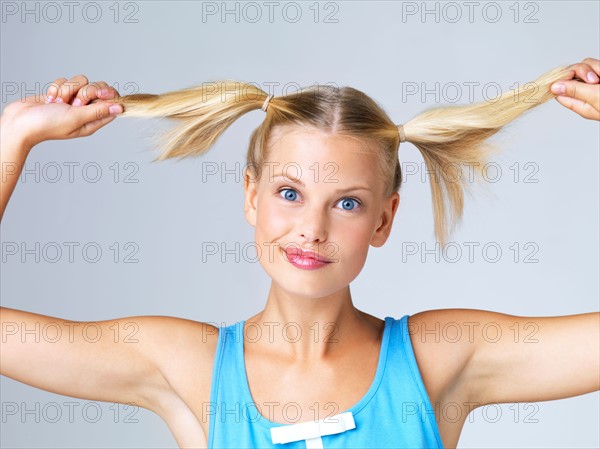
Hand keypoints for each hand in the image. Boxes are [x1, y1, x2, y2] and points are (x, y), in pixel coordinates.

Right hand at [1, 74, 122, 149]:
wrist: (20, 121)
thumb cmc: (48, 125)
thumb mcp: (76, 118)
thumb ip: (98, 111)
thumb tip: (120, 108)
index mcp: (93, 120)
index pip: (111, 103)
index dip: (108, 95)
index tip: (100, 94)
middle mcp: (85, 110)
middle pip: (97, 88)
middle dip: (86, 91)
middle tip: (75, 102)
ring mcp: (72, 101)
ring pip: (80, 82)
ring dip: (67, 89)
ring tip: (59, 103)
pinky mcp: (60, 93)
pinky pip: (65, 80)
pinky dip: (56, 88)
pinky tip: (50, 99)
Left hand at [551, 58, 599, 120]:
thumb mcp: (596, 98)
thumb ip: (576, 91)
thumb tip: (554, 87)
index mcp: (581, 105)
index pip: (560, 92)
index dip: (559, 82)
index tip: (566, 76)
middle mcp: (587, 94)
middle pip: (571, 75)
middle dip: (582, 72)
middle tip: (594, 80)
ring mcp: (595, 84)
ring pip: (585, 67)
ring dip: (594, 69)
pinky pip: (597, 64)